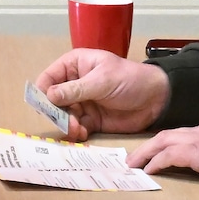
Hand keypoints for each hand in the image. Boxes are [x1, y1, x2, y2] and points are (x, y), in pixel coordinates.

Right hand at [31, 49, 168, 139]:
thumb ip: (75, 89)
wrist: (156, 98)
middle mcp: (75, 84)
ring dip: (66, 124)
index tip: (42, 105)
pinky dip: (76, 132)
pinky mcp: (92, 120)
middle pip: (54, 100)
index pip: (50, 77)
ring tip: (76, 129)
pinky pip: (76, 127)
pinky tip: (82, 134)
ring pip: (64, 115)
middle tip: (63, 121)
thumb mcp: (102, 80)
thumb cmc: (129, 79)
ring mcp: (83, 103)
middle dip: (55, 112)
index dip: (42, 90)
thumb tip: (48, 95)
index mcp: (75, 65)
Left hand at [129, 120, 198, 183]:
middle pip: (166, 135)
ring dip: (145, 153)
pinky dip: (156, 162)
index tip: (157, 152)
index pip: (183, 135)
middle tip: (134, 158)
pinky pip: (168, 156)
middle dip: (148, 146)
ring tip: (133, 165)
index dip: (167, 144)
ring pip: (162, 142)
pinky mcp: (196, 152)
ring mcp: (197, 140)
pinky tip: (148, 171)